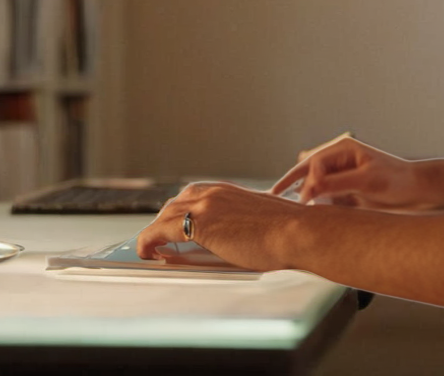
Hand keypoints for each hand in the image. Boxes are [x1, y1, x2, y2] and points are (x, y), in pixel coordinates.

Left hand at [135, 181, 304, 272]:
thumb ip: (248, 222)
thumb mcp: (265, 221)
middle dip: (167, 219)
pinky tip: (146, 252)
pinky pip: (159, 231)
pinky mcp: (197, 224)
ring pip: (165, 214)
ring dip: (156, 230)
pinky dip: (148, 240)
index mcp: (231, 190)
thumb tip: (246, 235)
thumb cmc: (292, 232)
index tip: (179, 220)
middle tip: (162, 236)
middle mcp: (215, 192)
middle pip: (177, 202)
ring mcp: (205, 205)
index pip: (196, 194)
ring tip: (152, 246)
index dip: (183, 209)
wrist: (297, 232)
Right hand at [269, 135, 421, 209]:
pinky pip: (324, 199)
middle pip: (306, 170)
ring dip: (302, 196)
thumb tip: (313, 187)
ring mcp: (340, 179)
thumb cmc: (398, 181)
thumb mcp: (368, 180)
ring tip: (286, 209)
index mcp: (343, 151)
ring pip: (313, 186)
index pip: (315, 163)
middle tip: (272, 195)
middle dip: (290, 182)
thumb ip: (339, 183)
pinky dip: (315, 206)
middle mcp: (338, 163)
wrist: (419, 194)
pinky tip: (305, 216)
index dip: (309, 179)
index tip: (308, 196)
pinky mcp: (344, 194)